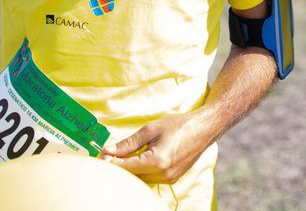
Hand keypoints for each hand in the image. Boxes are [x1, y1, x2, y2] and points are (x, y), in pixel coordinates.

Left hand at [99, 112, 216, 183]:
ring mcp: (169, 179)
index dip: (110, 162)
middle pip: (132, 176)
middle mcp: (163, 174)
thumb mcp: (151, 129)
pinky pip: (151, 178)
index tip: (101, 155)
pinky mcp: (172, 179)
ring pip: (141, 178)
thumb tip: (108, 151)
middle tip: (109, 154)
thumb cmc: (179, 125)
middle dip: (120, 166)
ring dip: (131, 169)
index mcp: (157, 161)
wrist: (204, 129)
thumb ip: (128, 143)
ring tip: (126, 155)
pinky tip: (141, 158)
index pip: (125, 167)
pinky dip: (142, 170)